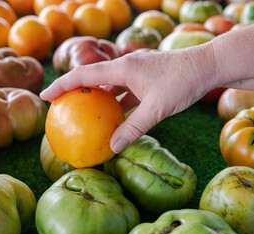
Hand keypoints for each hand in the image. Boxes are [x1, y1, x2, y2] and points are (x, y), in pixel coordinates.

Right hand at [40, 45, 216, 152]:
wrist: (208, 66)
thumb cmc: (183, 82)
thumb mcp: (157, 108)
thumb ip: (134, 128)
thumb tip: (112, 147)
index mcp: (124, 67)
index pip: (84, 75)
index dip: (62, 85)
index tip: (44, 96)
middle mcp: (127, 66)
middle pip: (94, 77)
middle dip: (78, 91)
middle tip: (64, 107)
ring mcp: (138, 71)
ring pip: (111, 85)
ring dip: (100, 98)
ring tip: (87, 114)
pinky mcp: (148, 78)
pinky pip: (127, 90)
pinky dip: (119, 102)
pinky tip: (117, 115)